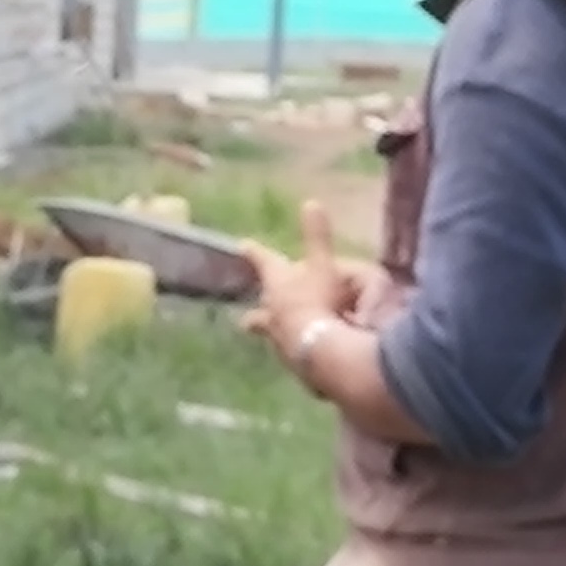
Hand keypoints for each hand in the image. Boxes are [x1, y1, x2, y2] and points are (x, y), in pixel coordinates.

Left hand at [242, 240, 369, 366]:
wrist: (319, 348)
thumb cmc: (318, 301)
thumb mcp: (323, 266)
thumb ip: (317, 237)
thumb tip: (311, 202)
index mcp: (277, 284)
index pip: (264, 263)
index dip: (255, 253)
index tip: (242, 245)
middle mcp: (272, 313)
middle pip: (259, 312)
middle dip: (255, 314)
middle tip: (245, 319)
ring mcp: (279, 341)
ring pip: (273, 335)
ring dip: (275, 334)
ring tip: (278, 337)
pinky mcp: (292, 363)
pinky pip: (291, 354)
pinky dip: (294, 352)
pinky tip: (301, 356)